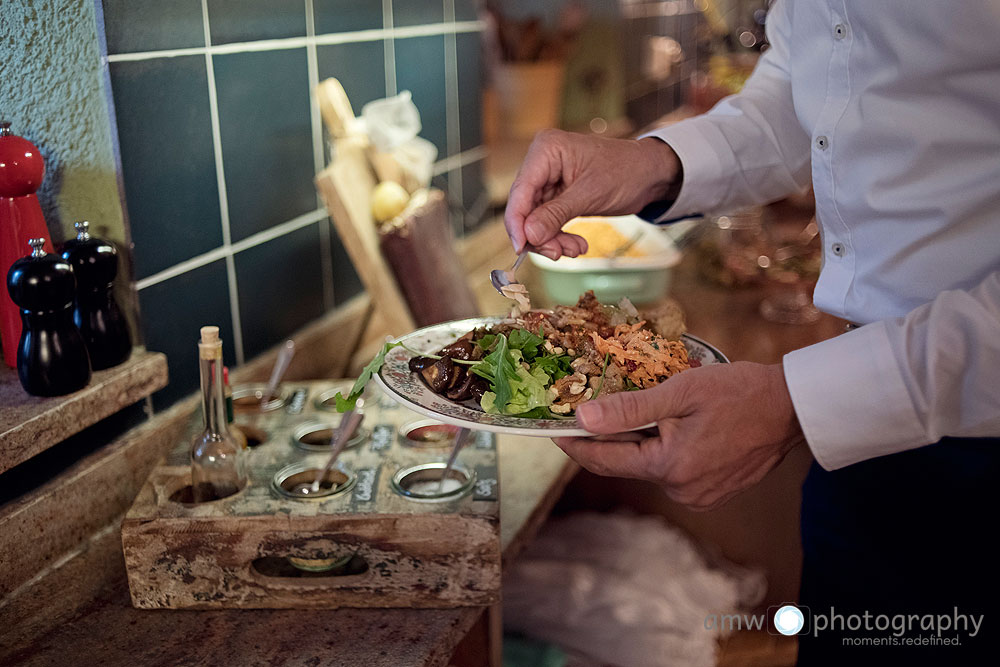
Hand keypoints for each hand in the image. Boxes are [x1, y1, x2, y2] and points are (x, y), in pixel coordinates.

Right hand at [504, 130, 681, 258]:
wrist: (650, 174)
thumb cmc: (626, 171)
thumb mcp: (590, 195)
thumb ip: (556, 215)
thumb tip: (529, 236)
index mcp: (546, 150)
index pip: (520, 191)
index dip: (517, 223)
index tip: (521, 249)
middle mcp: (542, 163)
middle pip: (525, 209)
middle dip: (540, 235)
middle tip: (558, 253)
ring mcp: (548, 180)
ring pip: (535, 220)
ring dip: (552, 240)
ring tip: (575, 249)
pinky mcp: (557, 196)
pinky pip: (548, 222)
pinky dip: (560, 237)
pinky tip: (577, 245)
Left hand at [554, 362, 805, 509]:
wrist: (794, 407)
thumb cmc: (740, 392)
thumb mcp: (680, 392)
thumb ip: (629, 409)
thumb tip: (584, 419)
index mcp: (669, 468)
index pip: (604, 460)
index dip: (574, 444)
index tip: (552, 430)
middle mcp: (682, 491)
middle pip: (627, 464)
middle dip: (606, 440)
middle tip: (584, 413)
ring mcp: (700, 495)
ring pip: (651, 466)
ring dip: (638, 443)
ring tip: (629, 413)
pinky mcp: (715, 491)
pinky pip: (674, 470)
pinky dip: (663, 449)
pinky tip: (666, 426)